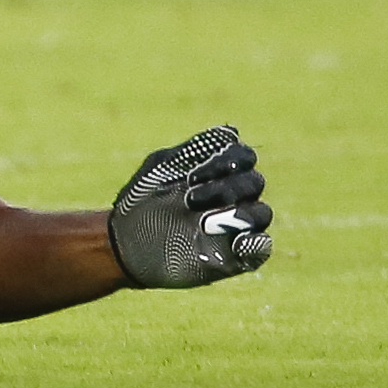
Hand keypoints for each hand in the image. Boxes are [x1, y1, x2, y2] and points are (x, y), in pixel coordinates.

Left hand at [108, 126, 271, 287]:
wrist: (125, 243)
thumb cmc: (142, 201)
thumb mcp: (160, 171)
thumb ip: (191, 152)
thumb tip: (231, 132)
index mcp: (218, 171)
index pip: (243, 156)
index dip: (226, 160)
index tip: (192, 174)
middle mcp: (234, 196)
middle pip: (254, 182)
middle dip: (226, 187)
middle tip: (190, 199)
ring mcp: (237, 225)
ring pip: (261, 212)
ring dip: (239, 213)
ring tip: (204, 222)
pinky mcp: (238, 255)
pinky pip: (260, 247)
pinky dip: (253, 242)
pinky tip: (235, 241)